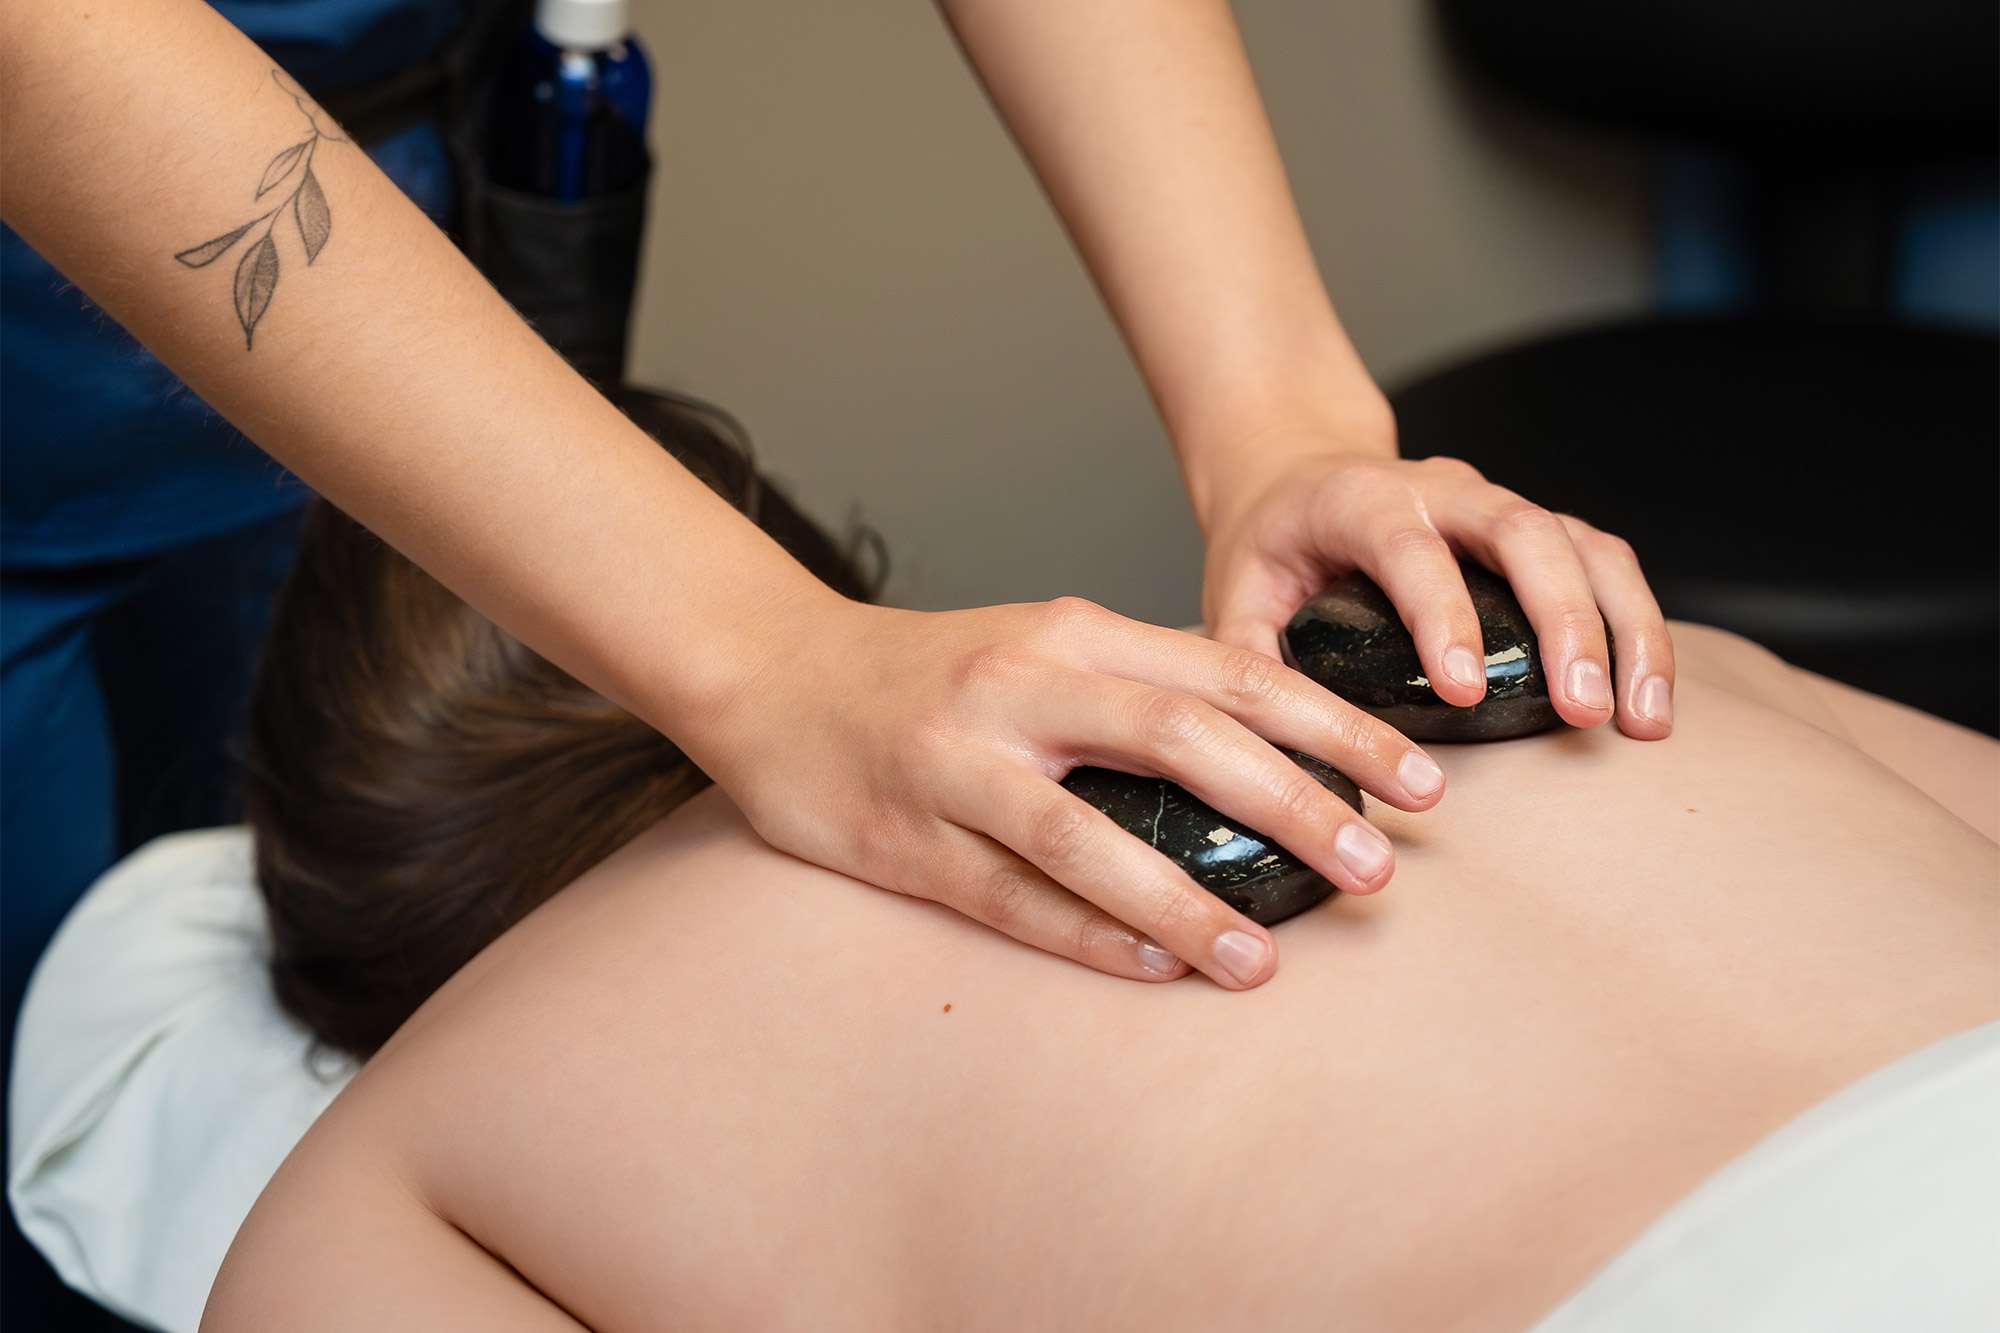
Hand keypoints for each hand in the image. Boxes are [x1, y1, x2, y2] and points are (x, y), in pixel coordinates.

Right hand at [697, 593, 1450, 990]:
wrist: (774, 673)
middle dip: (1295, 808)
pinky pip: (1010, 897)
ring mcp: (961, 765)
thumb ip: (1144, 682)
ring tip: (1262, 959)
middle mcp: (1023, 687)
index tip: (1418, 780)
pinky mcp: (909, 838)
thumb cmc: (931, 669)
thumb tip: (1275, 741)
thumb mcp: (1042, 644)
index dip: (1336, 728)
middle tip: (1376, 872)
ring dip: (1188, 901)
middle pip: (1183, 743)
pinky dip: (1086, 935)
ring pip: (1091, 837)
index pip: (1233, 675)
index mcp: (1074, 632)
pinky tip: (1152, 968)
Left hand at [1196, 432, 1674, 738]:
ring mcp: (1499, 506)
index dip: (1443, 615)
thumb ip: (1245, 655)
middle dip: (1565, 622)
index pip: (1411, 549)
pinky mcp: (1540, 532)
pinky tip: (1648, 701)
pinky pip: (1606, 565)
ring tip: (1642, 721)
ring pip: (1585, 546)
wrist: (1299, 473)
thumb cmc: (1271, 542)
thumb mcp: (1233, 590)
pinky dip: (1638, 629)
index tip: (1466, 693)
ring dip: (1625, 630)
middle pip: (1524, 533)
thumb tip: (1268, 744)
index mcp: (1360, 500)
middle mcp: (1443, 490)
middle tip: (1584, 712)